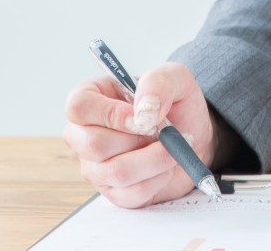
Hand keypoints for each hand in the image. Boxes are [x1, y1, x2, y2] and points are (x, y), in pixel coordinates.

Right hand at [63, 61, 216, 208]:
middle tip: (163, 131)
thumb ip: (158, 82)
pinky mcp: (114, 192)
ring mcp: (95, 167)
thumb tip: (142, 111)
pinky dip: (159, 179)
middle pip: (94, 145)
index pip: (78, 107)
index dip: (110, 114)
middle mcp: (84, 134)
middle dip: (138, 140)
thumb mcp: (174, 78)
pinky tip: (166, 166)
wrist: (192, 135)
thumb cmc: (175, 104)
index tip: (142, 118)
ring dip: (154, 160)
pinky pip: (132, 194)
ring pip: (117, 172)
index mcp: (91, 98)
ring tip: (171, 147)